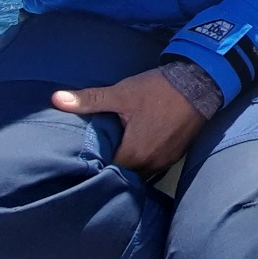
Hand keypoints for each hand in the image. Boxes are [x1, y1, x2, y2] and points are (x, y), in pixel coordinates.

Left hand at [52, 69, 203, 176]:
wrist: (201, 83)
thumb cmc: (158, 90)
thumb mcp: (122, 93)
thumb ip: (89, 100)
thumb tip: (56, 99)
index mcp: (134, 153)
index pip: (107, 172)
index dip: (94, 167)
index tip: (82, 161)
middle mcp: (151, 164)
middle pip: (124, 175)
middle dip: (111, 168)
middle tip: (97, 158)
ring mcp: (166, 161)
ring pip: (140, 173)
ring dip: (129, 166)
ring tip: (116, 156)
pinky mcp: (177, 155)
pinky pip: (155, 167)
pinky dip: (144, 162)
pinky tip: (137, 150)